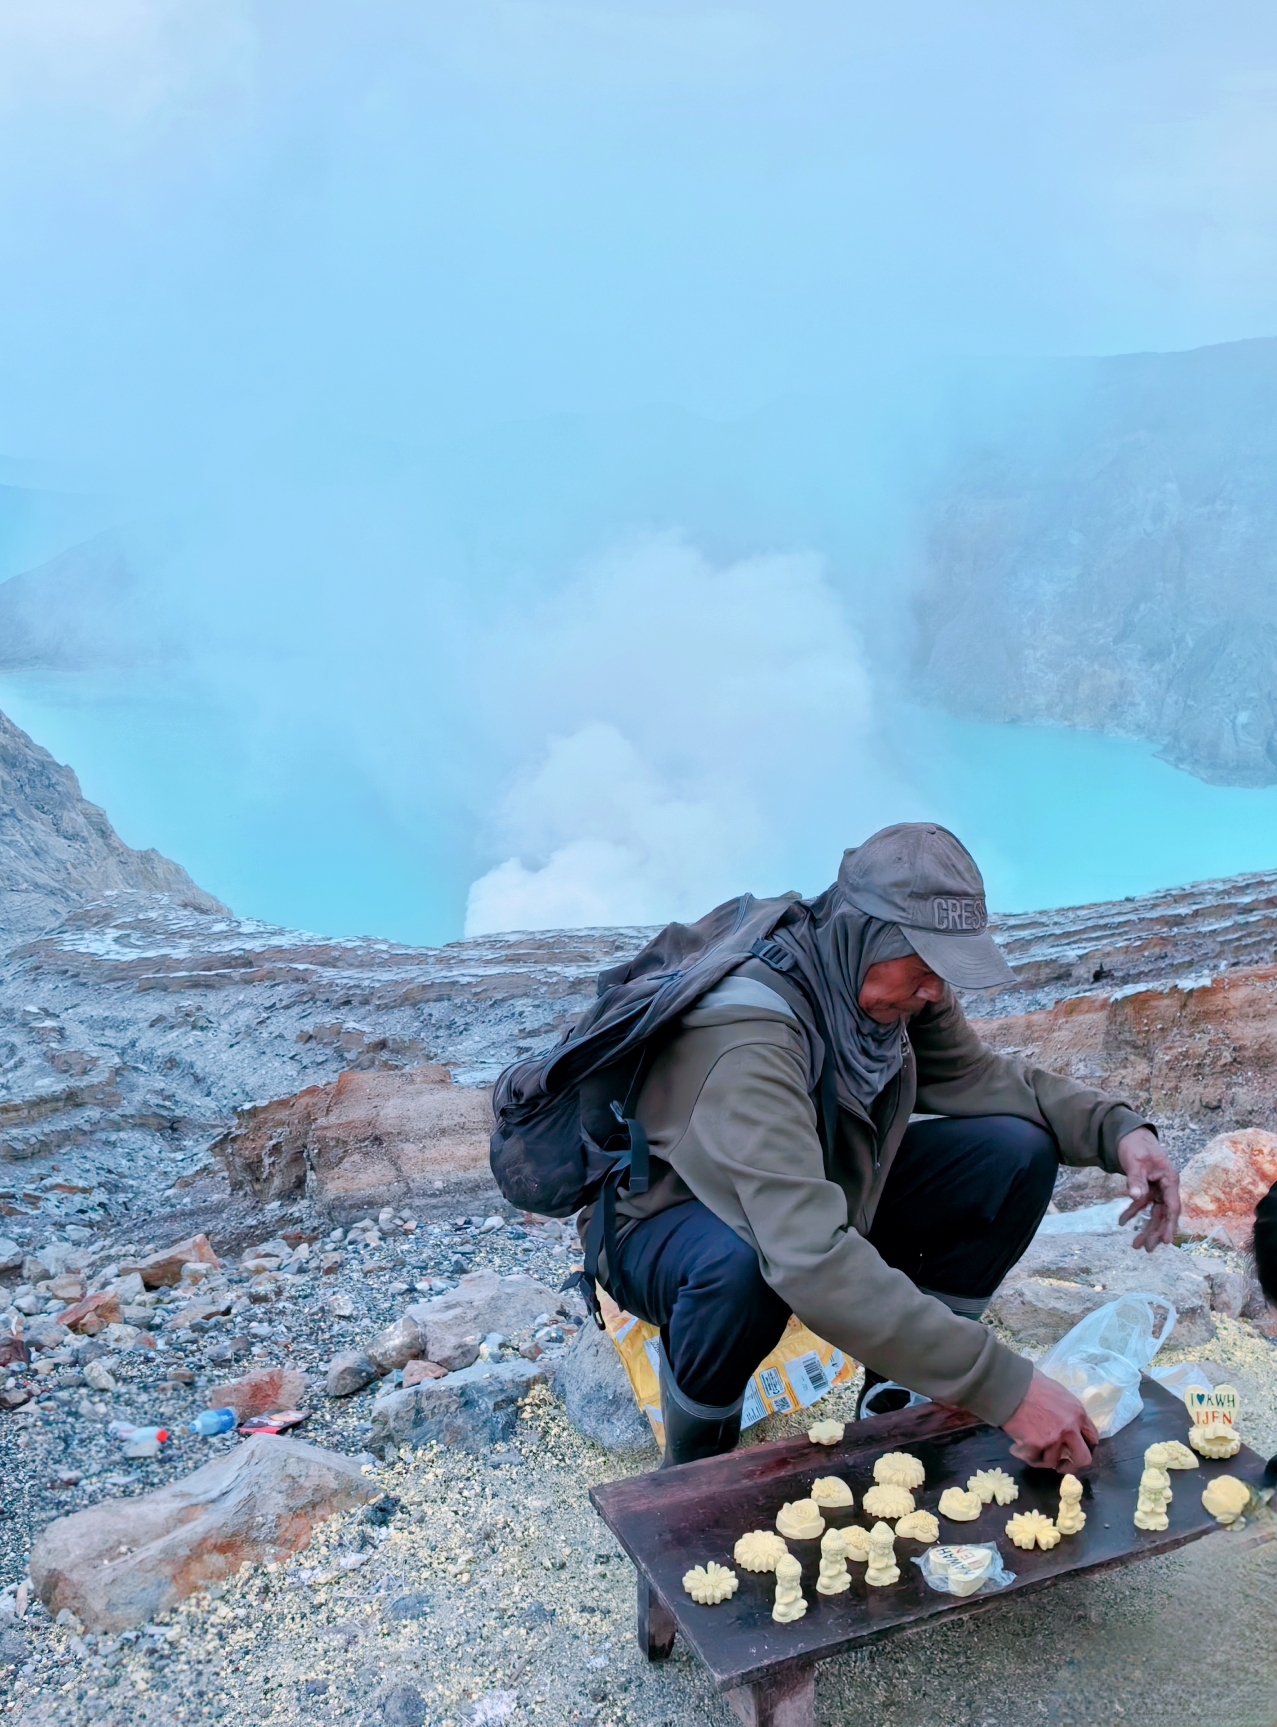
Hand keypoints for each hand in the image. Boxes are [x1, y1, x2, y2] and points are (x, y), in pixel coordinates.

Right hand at [1002, 1367, 1097, 1472]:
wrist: (1010, 1385)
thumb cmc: (1032, 1382)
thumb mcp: (1059, 1392)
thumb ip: (1067, 1411)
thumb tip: (1066, 1422)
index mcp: (1078, 1413)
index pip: (1092, 1437)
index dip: (1085, 1445)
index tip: (1076, 1449)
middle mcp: (1070, 1429)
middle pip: (1083, 1459)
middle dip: (1072, 1465)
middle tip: (1062, 1464)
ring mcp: (1053, 1440)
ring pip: (1053, 1462)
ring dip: (1041, 1457)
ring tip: (1030, 1449)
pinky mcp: (1035, 1446)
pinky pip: (1032, 1459)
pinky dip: (1023, 1454)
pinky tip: (1015, 1447)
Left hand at [1116, 1127, 1179, 1250]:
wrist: (1130, 1135)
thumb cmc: (1137, 1146)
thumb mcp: (1135, 1162)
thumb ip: (1136, 1179)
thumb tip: (1135, 1196)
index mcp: (1169, 1180)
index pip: (1172, 1207)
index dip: (1169, 1225)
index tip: (1165, 1241)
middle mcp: (1166, 1186)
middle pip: (1163, 1214)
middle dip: (1155, 1231)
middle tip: (1146, 1249)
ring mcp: (1157, 1188)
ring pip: (1154, 1212)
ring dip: (1145, 1227)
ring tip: (1136, 1245)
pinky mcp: (1147, 1188)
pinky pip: (1142, 1204)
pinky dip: (1133, 1212)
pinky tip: (1122, 1221)